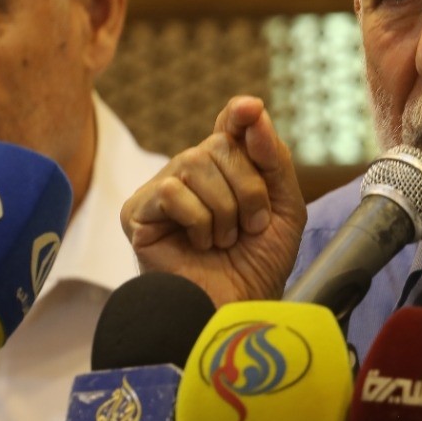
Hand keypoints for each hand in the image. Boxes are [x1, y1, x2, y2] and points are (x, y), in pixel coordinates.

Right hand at [122, 96, 306, 305]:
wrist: (236, 311)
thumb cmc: (258, 266)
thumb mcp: (283, 208)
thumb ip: (273, 157)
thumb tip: (251, 109)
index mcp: (226, 170)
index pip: (229, 126)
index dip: (238, 115)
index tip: (250, 109)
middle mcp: (191, 174)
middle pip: (220, 145)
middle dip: (249, 188)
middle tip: (250, 228)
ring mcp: (162, 191)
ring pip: (195, 163)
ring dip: (225, 209)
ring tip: (223, 241)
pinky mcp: (137, 212)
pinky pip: (173, 190)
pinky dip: (198, 221)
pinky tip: (198, 246)